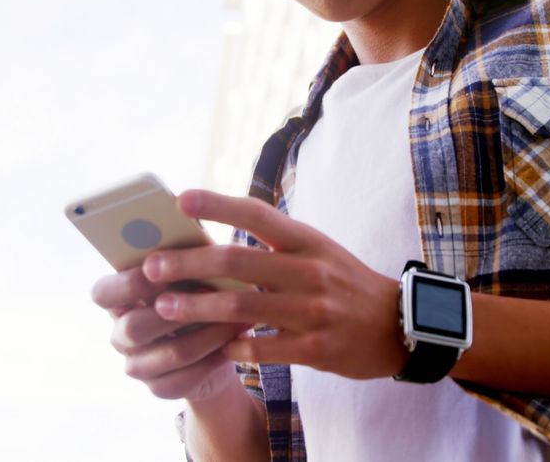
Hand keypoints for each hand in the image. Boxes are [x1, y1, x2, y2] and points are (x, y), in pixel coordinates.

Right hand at [91, 266, 248, 401]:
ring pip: (170, 353)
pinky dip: (215, 359)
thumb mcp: (192, 270)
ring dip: (208, 334)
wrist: (212, 345)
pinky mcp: (160, 388)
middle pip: (133, 327)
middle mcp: (121, 334)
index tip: (158, 268)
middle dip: (175, 310)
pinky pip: (187, 379)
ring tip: (238, 317)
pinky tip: (236, 343)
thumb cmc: (199, 293)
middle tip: (210, 292)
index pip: (102, 293)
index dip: (128, 283)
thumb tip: (194, 220)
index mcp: (118, 300)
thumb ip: (184, 253)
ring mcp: (137, 365)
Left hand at [142, 189, 407, 379]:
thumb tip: (219, 232)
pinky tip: (214, 346)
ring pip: (242, 308)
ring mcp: (313, 311)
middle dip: (188, 264)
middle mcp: (310, 272)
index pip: (258, 214)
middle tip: (151, 267)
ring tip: (164, 307)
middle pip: (238, 262)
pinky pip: (261, 348)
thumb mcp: (318, 251)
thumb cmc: (346, 284)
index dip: (218, 205)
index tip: (180, 200)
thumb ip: (276, 243)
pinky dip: (233, 346)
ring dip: (197, 307)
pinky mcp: (316, 348)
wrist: (399, 327)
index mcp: (308, 241)